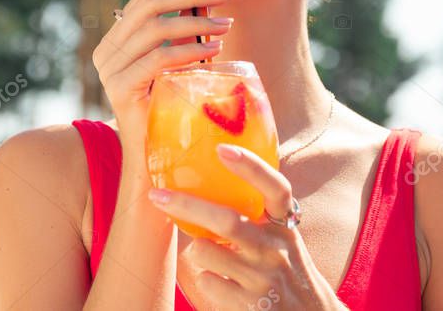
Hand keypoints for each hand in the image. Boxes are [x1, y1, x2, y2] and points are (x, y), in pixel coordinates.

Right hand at [91, 0, 233, 154]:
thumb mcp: (172, 64)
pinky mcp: (121, 88)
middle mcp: (106, 51)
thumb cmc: (170, 109)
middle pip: (148, 5)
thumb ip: (178, 35)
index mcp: (115, 40)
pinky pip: (158, 59)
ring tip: (226, 23)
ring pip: (155, 29)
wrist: (154, 157)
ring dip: (196, 22)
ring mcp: (110, 70)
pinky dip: (190, 51)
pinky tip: (215, 50)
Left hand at [147, 144, 347, 310]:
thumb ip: (256, 213)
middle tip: (157, 195)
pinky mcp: (250, 306)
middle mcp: (276, 249)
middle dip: (187, 205)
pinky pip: (207, 281)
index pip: (276, 189)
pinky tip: (224, 283)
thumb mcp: (280, 237)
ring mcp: (263, 279)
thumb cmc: (284, 267)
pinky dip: (207, 279)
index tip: (222, 148)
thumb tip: (211, 176)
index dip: (251, 167)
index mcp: (284, 225)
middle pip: (226, 222)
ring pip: (206, 253)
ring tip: (212, 254)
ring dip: (198, 250)